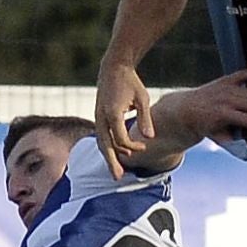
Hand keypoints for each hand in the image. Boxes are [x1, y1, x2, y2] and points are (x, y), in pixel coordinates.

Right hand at [94, 60, 153, 178]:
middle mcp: (101, 117)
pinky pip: (101, 136)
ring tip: (115, 173)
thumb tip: (149, 138)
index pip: (120, 139)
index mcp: (112, 113)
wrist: (113, 67)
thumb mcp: (142, 98)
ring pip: (101, 143)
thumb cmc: (130, 82)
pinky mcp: (98, 116)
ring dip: (108, 158)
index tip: (144, 146)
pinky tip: (113, 157)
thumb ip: (145, 118)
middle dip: (112, 162)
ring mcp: (98, 117)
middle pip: (105, 145)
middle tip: (118, 178)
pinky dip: (107, 148)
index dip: (132, 146)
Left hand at [165, 67, 246, 144]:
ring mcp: (226, 88)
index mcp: (222, 115)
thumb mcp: (215, 135)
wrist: (187, 108)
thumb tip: (245, 143)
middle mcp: (226, 99)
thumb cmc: (204, 125)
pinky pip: (243, 74)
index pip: (244, 119)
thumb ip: (229, 139)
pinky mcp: (226, 80)